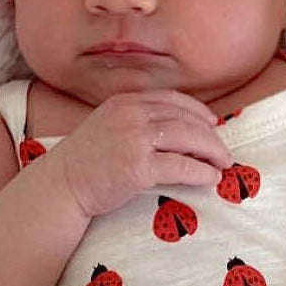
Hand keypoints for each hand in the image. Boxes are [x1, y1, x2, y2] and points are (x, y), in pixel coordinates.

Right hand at [51, 90, 232, 217]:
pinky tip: (210, 178)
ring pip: (188, 138)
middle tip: (224, 152)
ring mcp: (134, 139)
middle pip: (186, 119)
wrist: (61, 185)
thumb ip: (137, 122)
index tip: (213, 124)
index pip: (173, 100)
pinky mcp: (137, 167)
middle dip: (211, 136)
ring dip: (211, 152)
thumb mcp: (109, 127)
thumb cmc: (86, 162)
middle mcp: (131, 114)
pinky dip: (201, 172)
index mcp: (125, 101)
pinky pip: (181, 166)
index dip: (198, 112)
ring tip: (223, 165)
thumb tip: (176, 131)